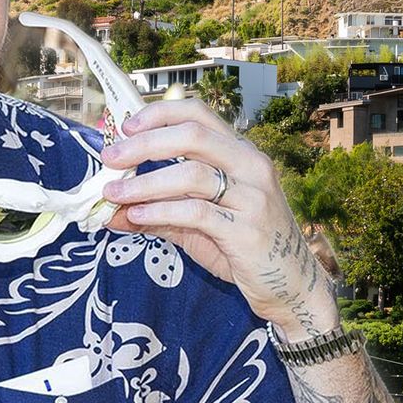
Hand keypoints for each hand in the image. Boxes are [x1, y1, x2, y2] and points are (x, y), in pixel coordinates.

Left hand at [99, 100, 338, 340]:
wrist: (292, 287)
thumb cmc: (246, 250)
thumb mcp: (199, 226)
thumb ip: (159, 213)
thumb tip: (111, 210)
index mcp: (241, 154)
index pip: (198, 115)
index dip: (159, 115)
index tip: (125, 127)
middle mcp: (251, 166)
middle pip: (192, 136)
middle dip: (144, 144)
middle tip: (110, 158)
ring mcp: (253, 197)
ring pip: (191, 174)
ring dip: (145, 183)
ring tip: (114, 194)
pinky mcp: (247, 230)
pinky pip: (196, 212)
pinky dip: (161, 211)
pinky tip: (137, 216)